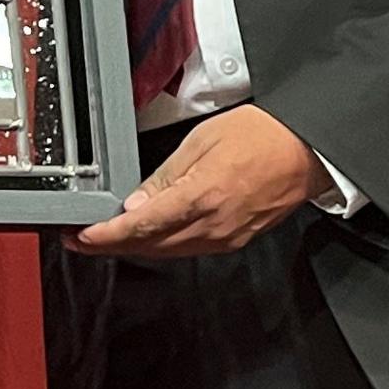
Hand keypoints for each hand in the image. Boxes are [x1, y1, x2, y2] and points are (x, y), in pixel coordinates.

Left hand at [73, 104, 322, 255]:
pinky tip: (148, 237)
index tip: (83, 236)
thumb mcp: (202, 142)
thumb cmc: (262, 136)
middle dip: (112, 245)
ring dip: (135, 247)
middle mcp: (214, 225)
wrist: (305, 150)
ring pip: (168, 252)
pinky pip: (190, 249)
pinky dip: (163, 245)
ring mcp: (226, 237)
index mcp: (203, 196)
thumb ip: (164, 177)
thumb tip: (135, 205)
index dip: (106, 236)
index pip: (141, 226)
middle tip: (82, 240)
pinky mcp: (235, 240)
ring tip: (107, 239)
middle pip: (150, 246)